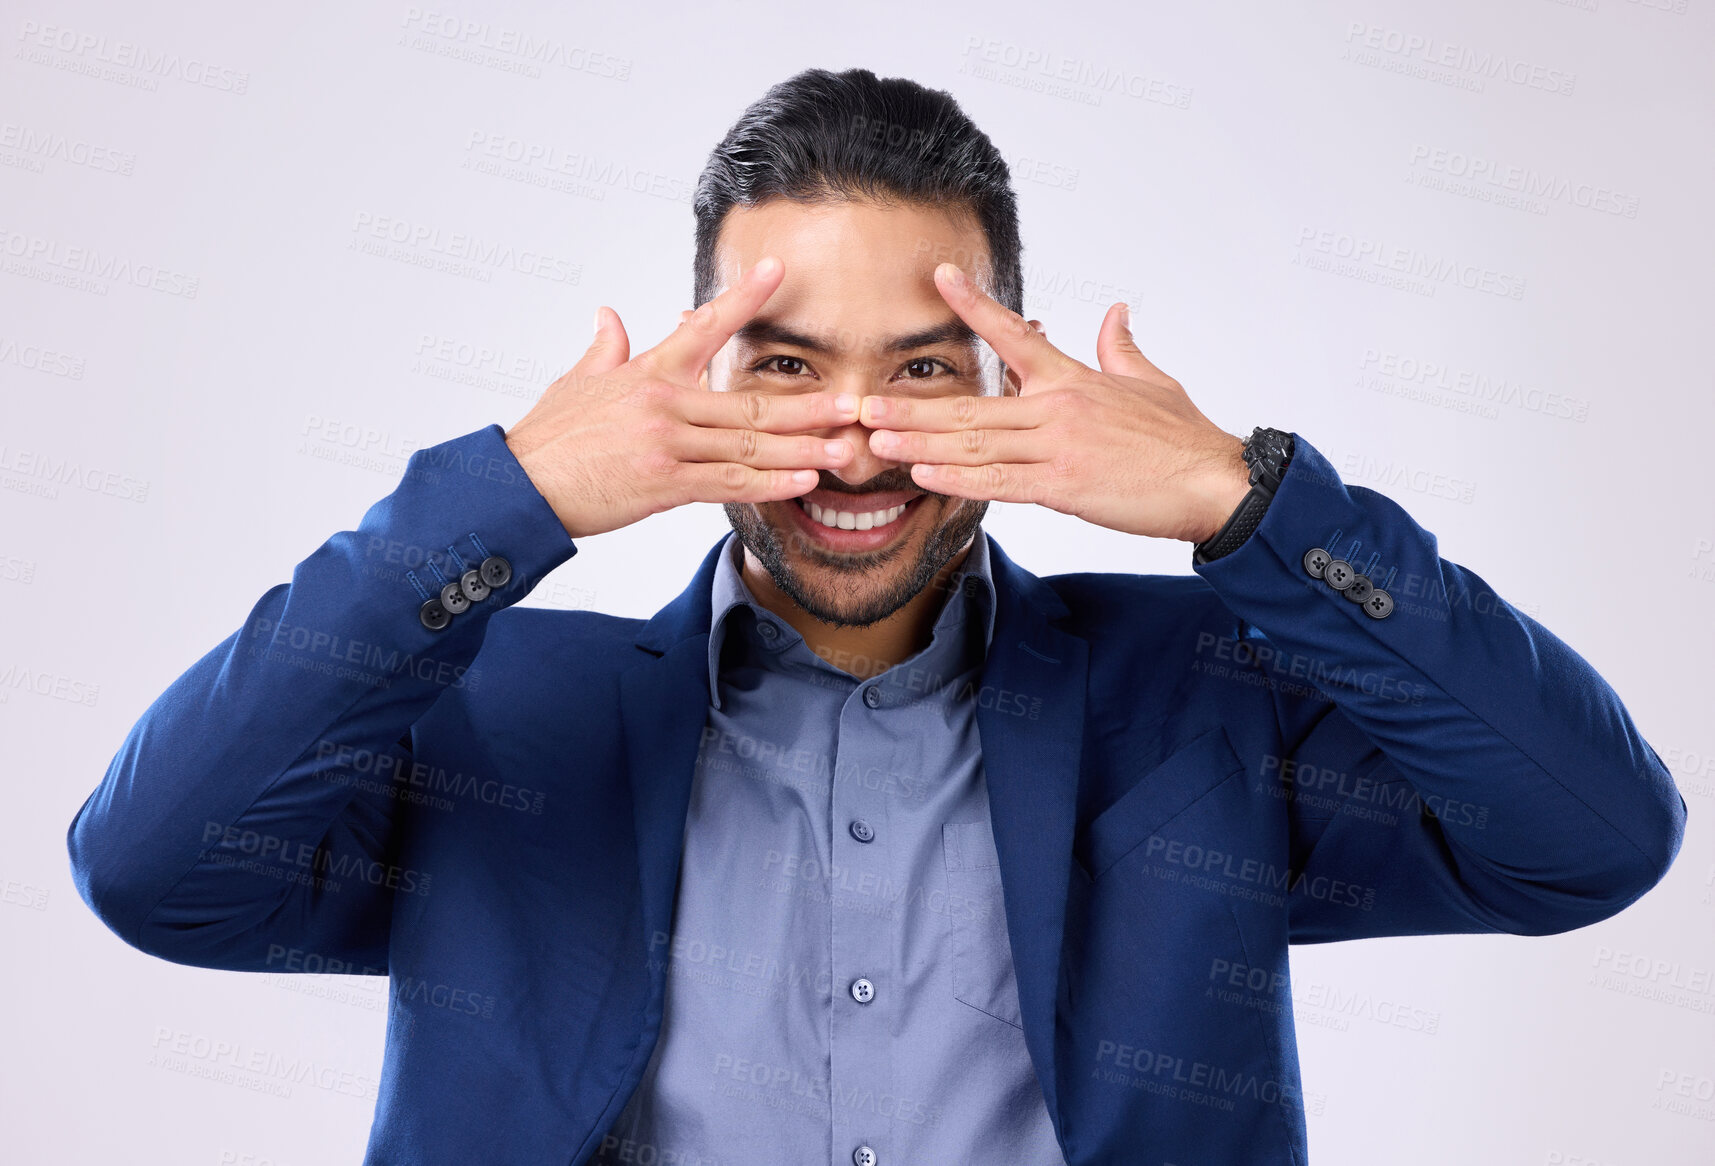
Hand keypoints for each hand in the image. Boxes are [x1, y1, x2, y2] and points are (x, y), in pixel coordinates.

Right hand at [503, 256, 858, 539]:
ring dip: (801, 448)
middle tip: (854, 402)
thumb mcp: (575, 381)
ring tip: (843, 448)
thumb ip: (603, 348)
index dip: (745, 297)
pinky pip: (728, 483)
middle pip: (749, 400)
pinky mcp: (664, 483)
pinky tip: (802, 481)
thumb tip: (609, 314)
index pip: (704, 324)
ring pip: (748, 445)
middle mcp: (665, 401)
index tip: (780, 271)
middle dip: (807, 403)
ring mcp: (668, 443)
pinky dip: (769, 483)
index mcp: (648, 371)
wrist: (519, 486)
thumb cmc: (546, 437)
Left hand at [859, 264, 1252, 544]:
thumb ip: (1122, 346)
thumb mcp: (1152, 381)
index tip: (940, 276)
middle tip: (864, 401)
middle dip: (914, 404)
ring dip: (920, 441)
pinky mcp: (1064, 485)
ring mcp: (1058, 446)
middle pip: (972, 402)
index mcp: (1073, 378)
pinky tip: (924, 475)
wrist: (1214, 481)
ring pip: (975, 442)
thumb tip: (1115, 311)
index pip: (1015, 332)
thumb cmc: (1185, 437)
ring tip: (876, 438)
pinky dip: (959, 478)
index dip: (975, 303)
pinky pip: (1000, 482)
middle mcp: (1058, 406)